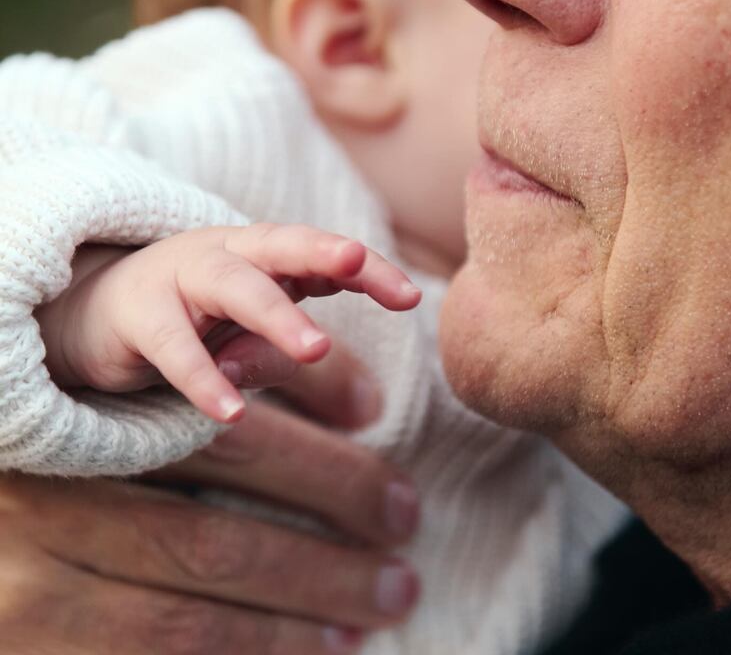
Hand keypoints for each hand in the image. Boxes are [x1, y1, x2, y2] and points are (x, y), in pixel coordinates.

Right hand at [0, 365, 420, 653]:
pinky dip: (248, 654)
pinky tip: (314, 648)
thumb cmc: (88, 452)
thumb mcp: (151, 405)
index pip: (228, 444)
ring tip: (380, 608)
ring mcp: (32, 589)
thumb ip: (244, 393)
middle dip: (323, 562)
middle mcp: (54, 505)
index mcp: (93, 424)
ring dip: (298, 619)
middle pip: (213, 540)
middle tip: (402, 565)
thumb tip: (363, 403)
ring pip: (189, 616)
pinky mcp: (34, 644)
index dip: (323, 473)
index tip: (398, 497)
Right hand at [37, 224, 419, 423]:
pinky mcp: (139, 315)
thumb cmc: (187, 322)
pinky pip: (174, 346)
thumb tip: (351, 396)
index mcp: (260, 256)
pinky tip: (230, 412)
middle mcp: (226, 256)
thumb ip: (286, 354)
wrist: (91, 316)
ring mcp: (180, 278)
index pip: (319, 253)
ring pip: (234, 287)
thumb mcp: (244, 336)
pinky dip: (202, 377)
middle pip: (281, 245)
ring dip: (275, 314)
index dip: (365, 267)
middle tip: (360, 265)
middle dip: (322, 252)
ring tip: (316, 349)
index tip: (410, 296)